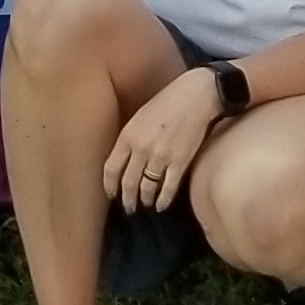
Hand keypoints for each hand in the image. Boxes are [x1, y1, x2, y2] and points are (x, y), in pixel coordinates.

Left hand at [101, 68, 222, 212]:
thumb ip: (130, 138)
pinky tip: (161, 205)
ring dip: (145, 200)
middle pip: (128, 183)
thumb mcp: (139, 117)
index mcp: (127, 135)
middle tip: (128, 207)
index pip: (111, 169)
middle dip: (127, 199)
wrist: (195, 96)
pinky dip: (164, 200)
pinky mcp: (180, 162)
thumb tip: (125, 160)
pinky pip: (168, 188)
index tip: (111, 195)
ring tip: (145, 205)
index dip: (109, 186)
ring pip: (147, 188)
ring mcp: (160, 156)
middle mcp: (141, 148)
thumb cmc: (167, 102)